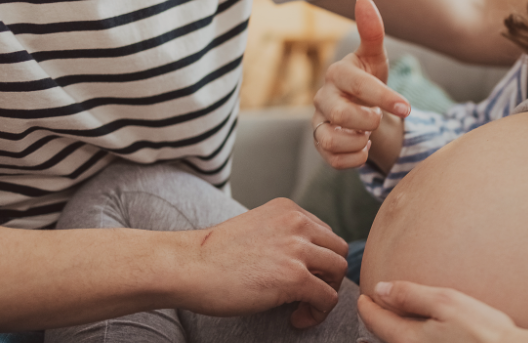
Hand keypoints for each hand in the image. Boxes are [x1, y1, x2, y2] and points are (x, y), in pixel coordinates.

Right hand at [178, 198, 348, 328]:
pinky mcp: (294, 277)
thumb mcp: (256, 229)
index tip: (302, 277)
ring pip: (339, 271)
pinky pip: (328, 298)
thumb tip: (305, 261)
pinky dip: (318, 313)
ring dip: (325, 293)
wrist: (188, 266)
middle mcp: (297, 223)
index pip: (325, 234)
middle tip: (307, 294)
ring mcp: (297, 249)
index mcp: (288, 209)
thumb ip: (282, 235)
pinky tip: (296, 319)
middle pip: (338, 250)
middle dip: (327, 275)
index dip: (318, 260)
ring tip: (302, 307)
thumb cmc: (213, 255)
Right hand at [312, 0, 410, 169]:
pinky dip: (353, 159)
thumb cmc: (368, 79)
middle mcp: (322, 98)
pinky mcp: (321, 145)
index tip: (407, 107)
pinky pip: (331, 160)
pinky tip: (364, 147)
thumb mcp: (375, 57)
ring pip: (330, 140)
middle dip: (369, 120)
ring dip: (358, 142)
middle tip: (380, 119)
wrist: (361, 108)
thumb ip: (372, 31)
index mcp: (336, 73)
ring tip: (369, 135)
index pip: (356, 84)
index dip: (383, 96)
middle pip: (341, 114)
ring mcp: (318, 123)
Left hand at [358, 281, 520, 342]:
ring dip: (390, 332)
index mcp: (408, 339)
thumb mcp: (445, 303)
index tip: (362, 294)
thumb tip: (379, 289)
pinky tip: (415, 334)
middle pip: (384, 336)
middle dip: (376, 320)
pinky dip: (407, 338)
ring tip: (387, 320)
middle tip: (370, 305)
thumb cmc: (482, 331)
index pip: (376, 321)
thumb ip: (410, 295)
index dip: (367, 305)